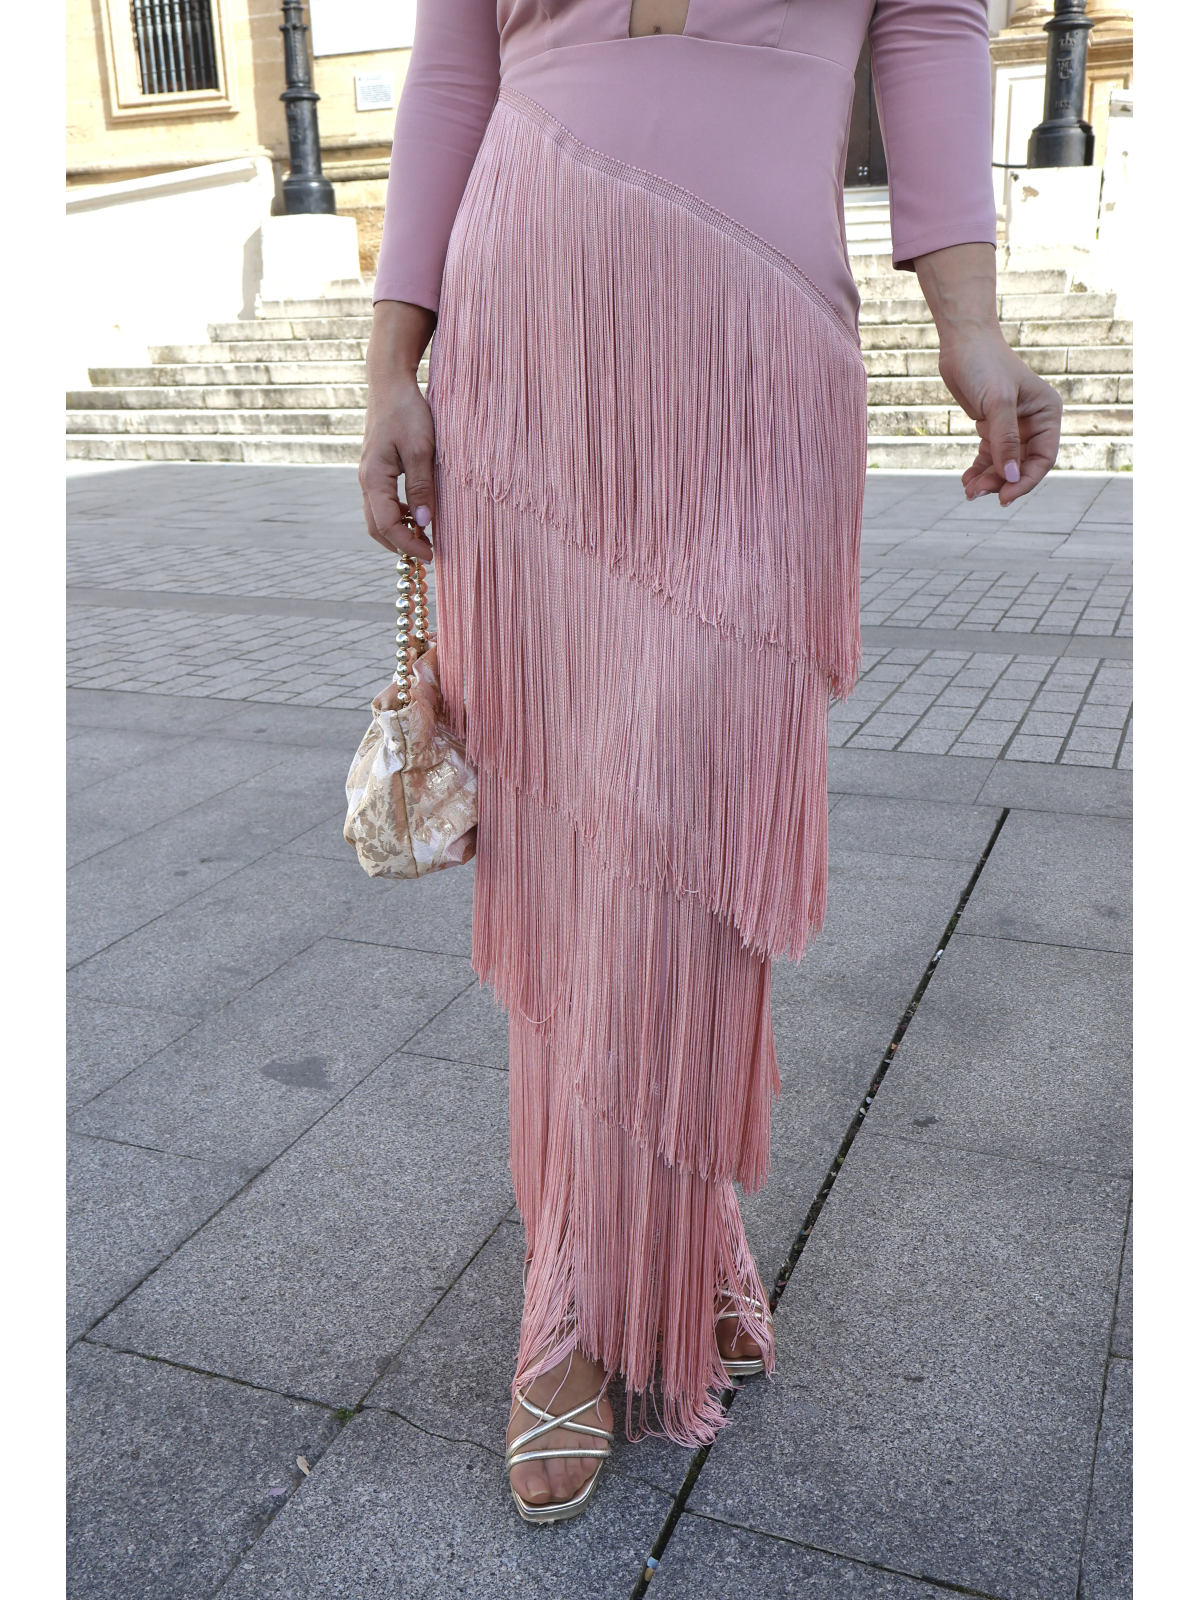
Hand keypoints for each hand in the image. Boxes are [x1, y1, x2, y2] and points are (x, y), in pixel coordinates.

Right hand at [359, 299, 439, 560]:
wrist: (390, 383)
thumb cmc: (407, 412)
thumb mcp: (421, 449)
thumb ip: (422, 487)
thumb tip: (424, 523)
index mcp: (374, 478)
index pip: (386, 525)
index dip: (408, 545)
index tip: (431, 555)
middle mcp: (366, 481)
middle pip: (377, 528)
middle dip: (400, 545)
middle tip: (429, 554)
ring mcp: (369, 477)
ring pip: (377, 518)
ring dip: (399, 533)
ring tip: (426, 539)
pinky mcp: (377, 471)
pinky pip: (382, 504)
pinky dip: (398, 517)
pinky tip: (419, 516)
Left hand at [939, 327, 1062, 504]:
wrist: (962, 342)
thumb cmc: (985, 364)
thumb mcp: (997, 403)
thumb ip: (1005, 441)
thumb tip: (1011, 476)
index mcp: (1047, 413)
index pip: (1043, 458)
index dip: (1025, 480)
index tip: (1004, 497)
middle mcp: (1034, 422)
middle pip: (1022, 465)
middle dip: (1002, 481)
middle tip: (977, 493)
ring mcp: (1013, 426)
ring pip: (1005, 465)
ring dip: (988, 480)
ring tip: (969, 489)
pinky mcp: (992, 427)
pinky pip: (990, 457)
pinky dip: (979, 470)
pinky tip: (967, 479)